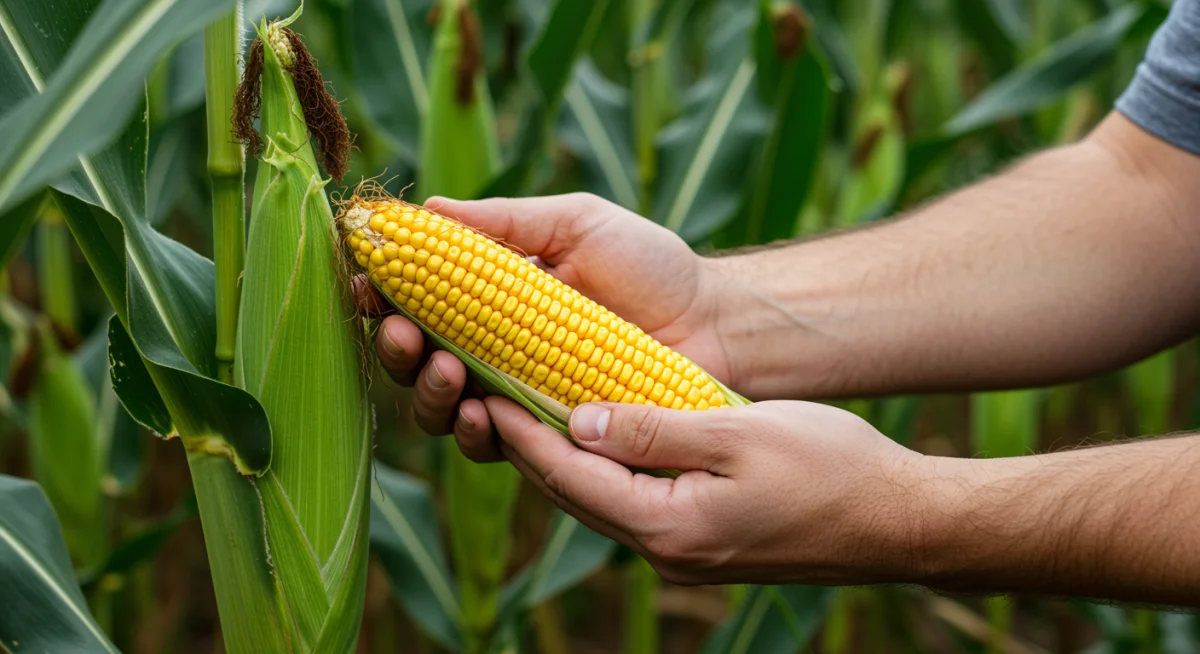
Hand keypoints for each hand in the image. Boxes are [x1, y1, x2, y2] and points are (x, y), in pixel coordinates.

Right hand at [362, 193, 735, 452]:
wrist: (711, 322)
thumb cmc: (649, 266)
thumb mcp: (576, 224)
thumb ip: (505, 222)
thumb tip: (425, 208)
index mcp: (489, 294)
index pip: (415, 298)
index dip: (381, 296)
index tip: (367, 285)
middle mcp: (490, 347)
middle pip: (413, 358)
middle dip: (396, 349)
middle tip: (403, 334)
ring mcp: (514, 394)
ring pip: (441, 407)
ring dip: (427, 392)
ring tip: (447, 372)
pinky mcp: (544, 433)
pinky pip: (493, 445)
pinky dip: (476, 433)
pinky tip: (481, 414)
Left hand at [479, 396, 925, 585]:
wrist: (897, 521)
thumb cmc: (829, 468)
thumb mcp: (737, 434)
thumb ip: (654, 430)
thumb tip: (580, 420)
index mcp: (669, 527)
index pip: (570, 476)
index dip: (522, 432)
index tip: (484, 391)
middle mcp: (666, 551)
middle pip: (574, 495)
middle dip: (526, 447)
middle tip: (486, 396)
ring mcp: (685, 553)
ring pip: (600, 501)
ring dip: (561, 459)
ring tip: (524, 411)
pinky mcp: (704, 543)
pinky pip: (632, 504)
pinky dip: (603, 470)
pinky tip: (594, 438)